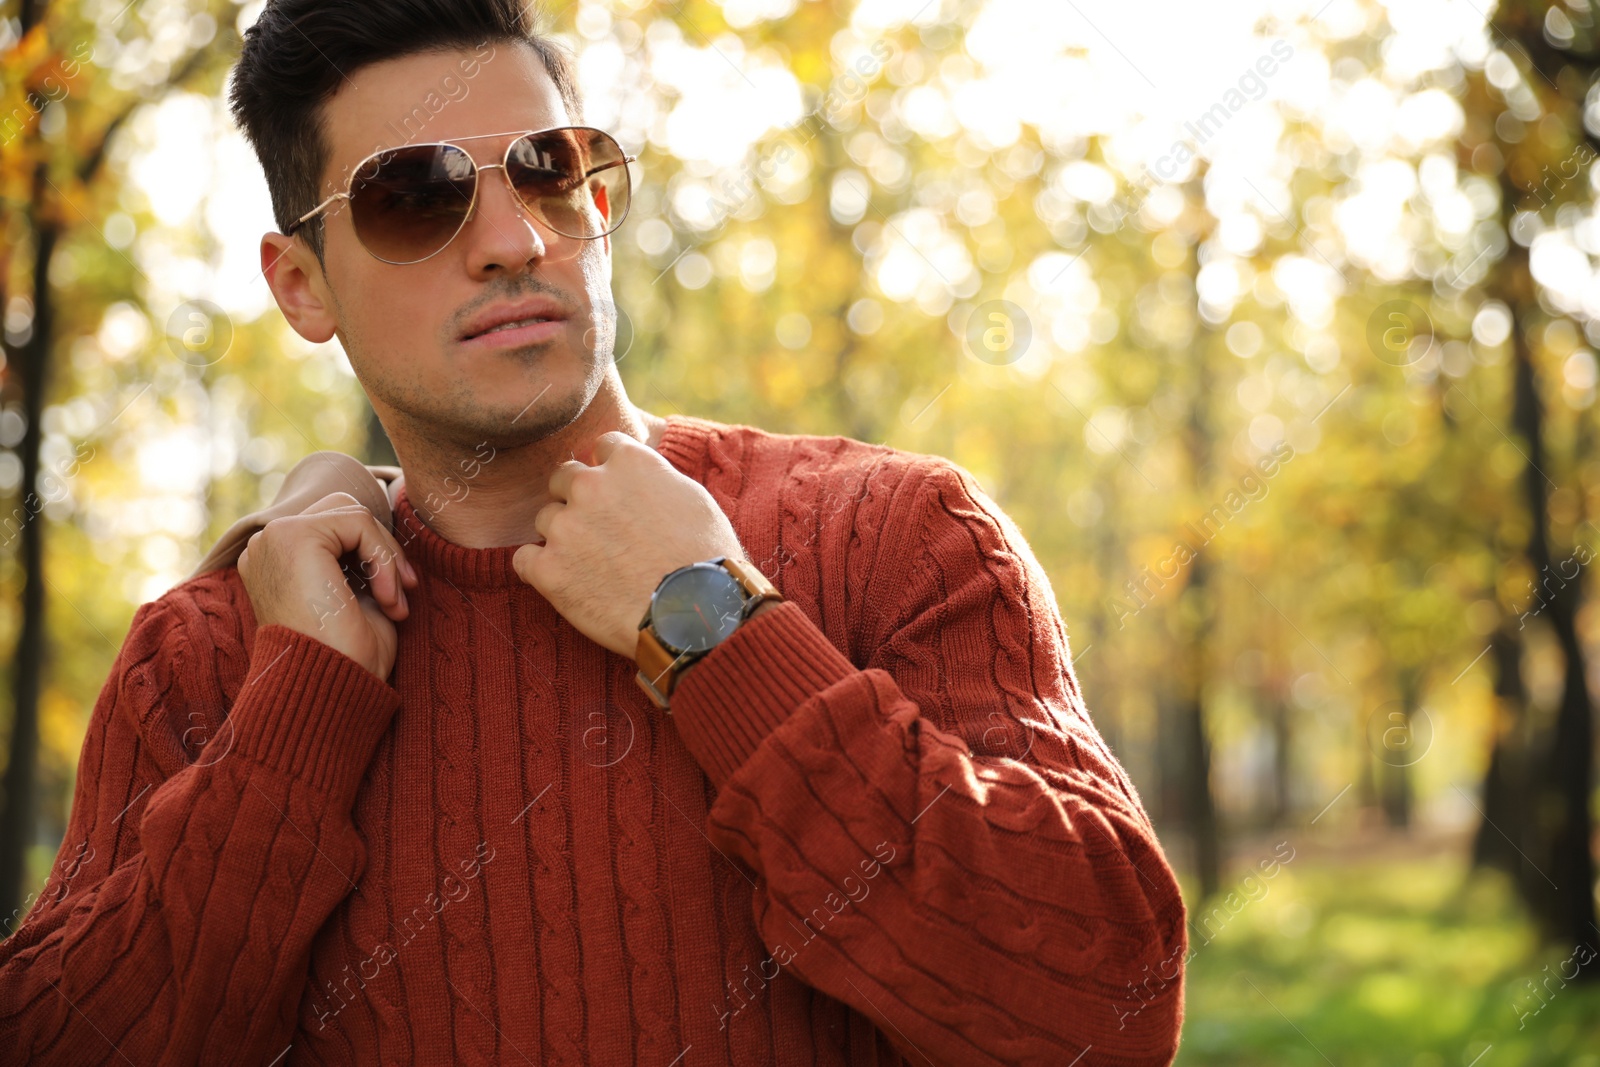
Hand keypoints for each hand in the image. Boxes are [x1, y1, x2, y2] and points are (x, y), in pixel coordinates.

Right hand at [237, 492, 419, 681]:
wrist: (327, 692)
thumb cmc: (346, 659)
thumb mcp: (357, 599)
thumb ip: (362, 562)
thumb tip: (390, 534)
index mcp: (275, 562)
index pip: (335, 529)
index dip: (375, 554)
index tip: (400, 596)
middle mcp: (266, 547)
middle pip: (343, 512)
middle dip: (383, 549)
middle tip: (405, 593)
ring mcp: (273, 539)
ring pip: (354, 514)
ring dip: (386, 557)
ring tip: (393, 603)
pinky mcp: (293, 536)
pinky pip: (360, 522)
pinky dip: (384, 558)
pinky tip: (384, 598)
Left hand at [511, 431, 745, 659]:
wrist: (697, 613)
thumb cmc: (706, 559)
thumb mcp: (692, 498)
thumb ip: (654, 478)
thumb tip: (639, 477)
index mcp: (629, 462)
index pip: (603, 447)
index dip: (611, 472)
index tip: (618, 493)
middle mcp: (590, 486)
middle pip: (564, 477)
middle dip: (578, 498)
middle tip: (601, 530)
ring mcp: (565, 527)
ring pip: (545, 519)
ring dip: (563, 536)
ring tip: (592, 565)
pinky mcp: (548, 570)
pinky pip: (525, 559)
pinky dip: (542, 570)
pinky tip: (569, 583)